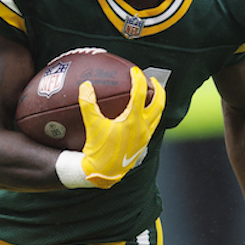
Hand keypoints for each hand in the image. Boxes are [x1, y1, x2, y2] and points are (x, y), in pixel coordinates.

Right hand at [77, 67, 164, 187]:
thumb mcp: (92, 125)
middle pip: (159, 103)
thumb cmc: (98, 150)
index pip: (140, 93)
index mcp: (134, 120)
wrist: (104, 173)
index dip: (138, 79)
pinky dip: (151, 116)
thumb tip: (85, 85)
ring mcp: (146, 137)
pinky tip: (142, 116)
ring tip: (152, 95)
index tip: (134, 71)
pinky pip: (152, 126)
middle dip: (159, 89)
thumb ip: (88, 104)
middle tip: (153, 80)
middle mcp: (144, 127)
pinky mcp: (143, 144)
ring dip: (157, 103)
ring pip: (158, 116)